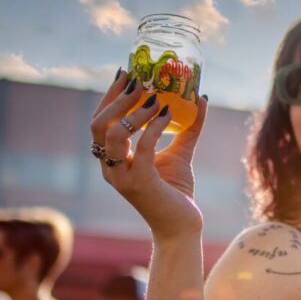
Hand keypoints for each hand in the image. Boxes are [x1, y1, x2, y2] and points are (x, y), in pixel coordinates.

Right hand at [90, 70, 207, 239]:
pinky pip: (143, 147)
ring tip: (156, 97)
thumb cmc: (176, 191)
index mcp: (112, 159)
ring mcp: (121, 177)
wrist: (182, 227)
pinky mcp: (140, 183)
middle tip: (139, 79)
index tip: (126, 72)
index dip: (110, 96)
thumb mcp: (181, 153)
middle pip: (99, 123)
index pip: (100, 121)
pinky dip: (154, 127)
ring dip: (135, 111)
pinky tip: (168, 115)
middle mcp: (110, 168)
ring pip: (114, 133)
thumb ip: (187, 127)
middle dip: (117, 98)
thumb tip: (200, 97)